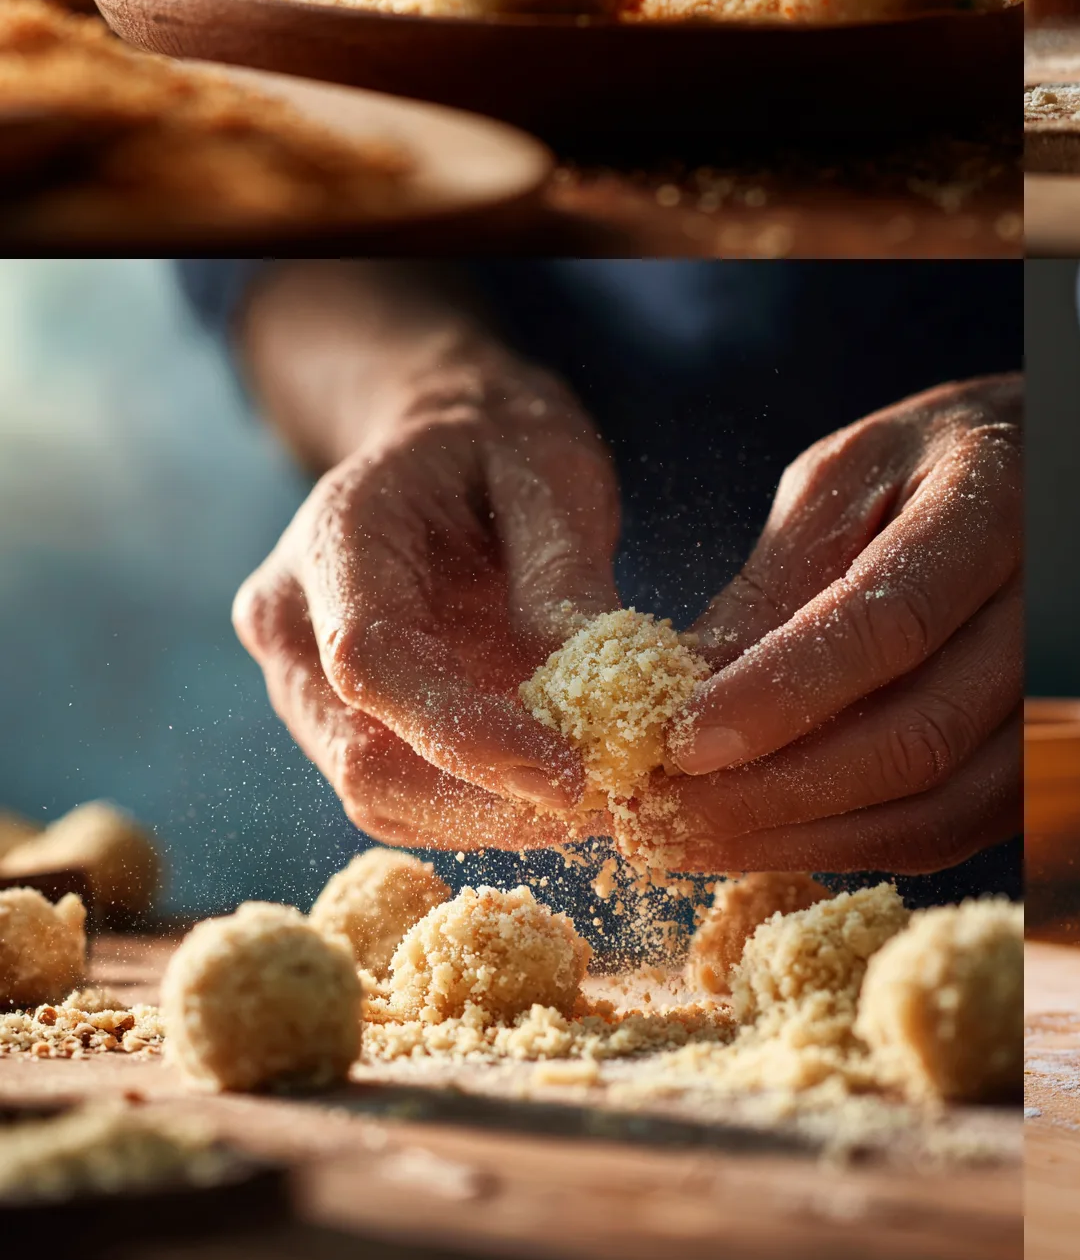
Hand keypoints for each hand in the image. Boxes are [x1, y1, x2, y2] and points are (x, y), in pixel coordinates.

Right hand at [232, 353, 619, 847]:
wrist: (446, 439)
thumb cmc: (501, 442)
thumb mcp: (551, 467)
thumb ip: (563, 568)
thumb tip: (600, 682)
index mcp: (334, 538)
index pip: (371, 661)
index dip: (467, 734)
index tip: (570, 776)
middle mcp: (292, 622)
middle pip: (364, 759)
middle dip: (488, 801)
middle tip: (607, 805)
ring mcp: (304, 682)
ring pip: (380, 797)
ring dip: (491, 820)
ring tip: (600, 804)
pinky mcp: (341, 722)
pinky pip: (403, 794)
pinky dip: (484, 809)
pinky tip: (561, 793)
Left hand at [625, 374, 1021, 872]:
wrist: (1047, 475)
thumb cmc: (930, 467)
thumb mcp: (845, 479)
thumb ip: (779, 580)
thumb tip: (680, 693)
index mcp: (993, 504)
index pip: (890, 620)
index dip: (782, 692)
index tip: (679, 739)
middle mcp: (1049, 608)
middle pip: (920, 735)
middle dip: (773, 790)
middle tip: (658, 811)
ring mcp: (1065, 694)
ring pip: (941, 806)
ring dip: (804, 838)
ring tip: (692, 837)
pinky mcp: (1048, 758)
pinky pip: (955, 830)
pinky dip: (855, 845)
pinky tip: (770, 835)